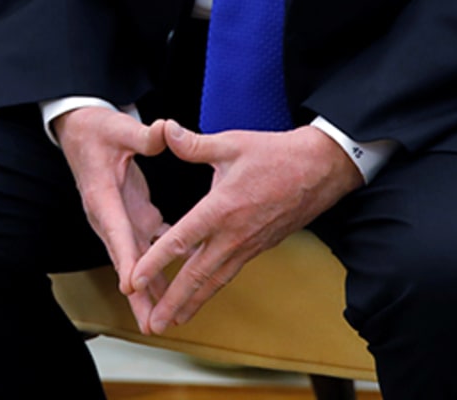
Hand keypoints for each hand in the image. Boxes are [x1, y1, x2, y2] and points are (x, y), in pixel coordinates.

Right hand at [54, 107, 174, 332]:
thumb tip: (164, 131)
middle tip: (150, 323)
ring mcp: (121, 218)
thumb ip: (142, 135)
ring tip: (163, 319)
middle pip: (124, 260)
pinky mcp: (133, 216)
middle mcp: (108, 215)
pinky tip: (177, 286)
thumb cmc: (96, 129)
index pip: (115, 231)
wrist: (81, 130)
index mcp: (102, 195)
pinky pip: (148, 248)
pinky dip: (161, 269)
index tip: (130, 287)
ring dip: (149, 290)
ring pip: (136, 261)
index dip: (124, 259)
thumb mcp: (118, 127)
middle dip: (137, 294)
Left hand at [129, 123, 361, 333]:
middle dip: (173, 302)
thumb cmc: (276, 155)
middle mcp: (234, 234)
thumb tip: (165, 131)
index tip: (135, 280)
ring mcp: (248, 245)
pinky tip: (199, 295)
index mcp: (222, 208)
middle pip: (198, 275)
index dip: (155, 261)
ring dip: (192, 303)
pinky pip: (229, 273)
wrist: (321, 170)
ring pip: (215, 281)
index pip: (182, 239)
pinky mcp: (258, 247)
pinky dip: (211, 288)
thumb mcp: (232, 143)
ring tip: (172, 322)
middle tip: (154, 325)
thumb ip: (194, 144)